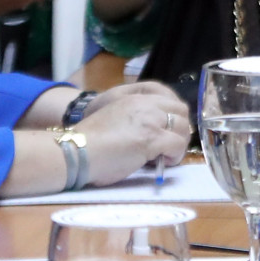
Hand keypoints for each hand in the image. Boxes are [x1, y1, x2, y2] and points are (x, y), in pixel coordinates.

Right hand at [74, 81, 192, 185]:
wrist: (76, 152)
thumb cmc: (90, 141)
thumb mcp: (115, 117)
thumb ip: (135, 118)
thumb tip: (153, 134)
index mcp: (135, 97)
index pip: (169, 99)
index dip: (175, 116)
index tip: (171, 130)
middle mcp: (146, 105)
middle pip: (181, 110)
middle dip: (181, 128)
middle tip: (172, 144)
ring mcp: (150, 120)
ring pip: (183, 127)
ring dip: (179, 143)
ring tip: (167, 155)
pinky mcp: (152, 138)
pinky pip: (177, 145)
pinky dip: (175, 155)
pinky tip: (164, 162)